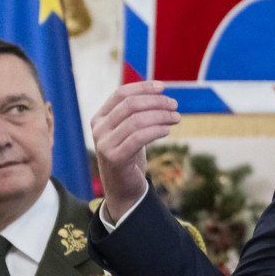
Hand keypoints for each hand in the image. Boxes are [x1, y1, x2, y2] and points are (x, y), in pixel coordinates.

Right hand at [91, 81, 179, 221]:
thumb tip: (160, 92)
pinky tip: (167, 131)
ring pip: (137, 120)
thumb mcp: (130, 130)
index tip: (163, 87)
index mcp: (100, 117)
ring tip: (176, 118)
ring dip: (161, 116)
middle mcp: (98, 129)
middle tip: (174, 105)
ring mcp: (104, 144)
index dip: (143, 87)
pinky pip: (139, 137)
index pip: (121, 94)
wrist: (123, 188)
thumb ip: (137, 113)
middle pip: (131, 105)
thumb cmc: (130, 155)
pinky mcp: (115, 158)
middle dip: (156, 102)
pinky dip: (156, 131)